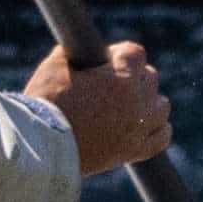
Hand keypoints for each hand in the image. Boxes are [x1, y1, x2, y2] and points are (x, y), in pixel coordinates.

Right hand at [27, 37, 169, 175]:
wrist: (40, 147)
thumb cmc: (46, 104)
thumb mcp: (55, 66)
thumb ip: (76, 53)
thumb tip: (82, 51)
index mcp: (121, 77)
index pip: (135, 53)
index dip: (119, 55)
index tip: (105, 62)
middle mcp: (137, 101)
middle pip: (149, 77)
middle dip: (131, 77)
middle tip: (108, 86)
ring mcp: (138, 127)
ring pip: (161, 106)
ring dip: (147, 102)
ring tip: (126, 107)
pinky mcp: (134, 151)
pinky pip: (162, 137)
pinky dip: (156, 129)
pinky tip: (142, 126)